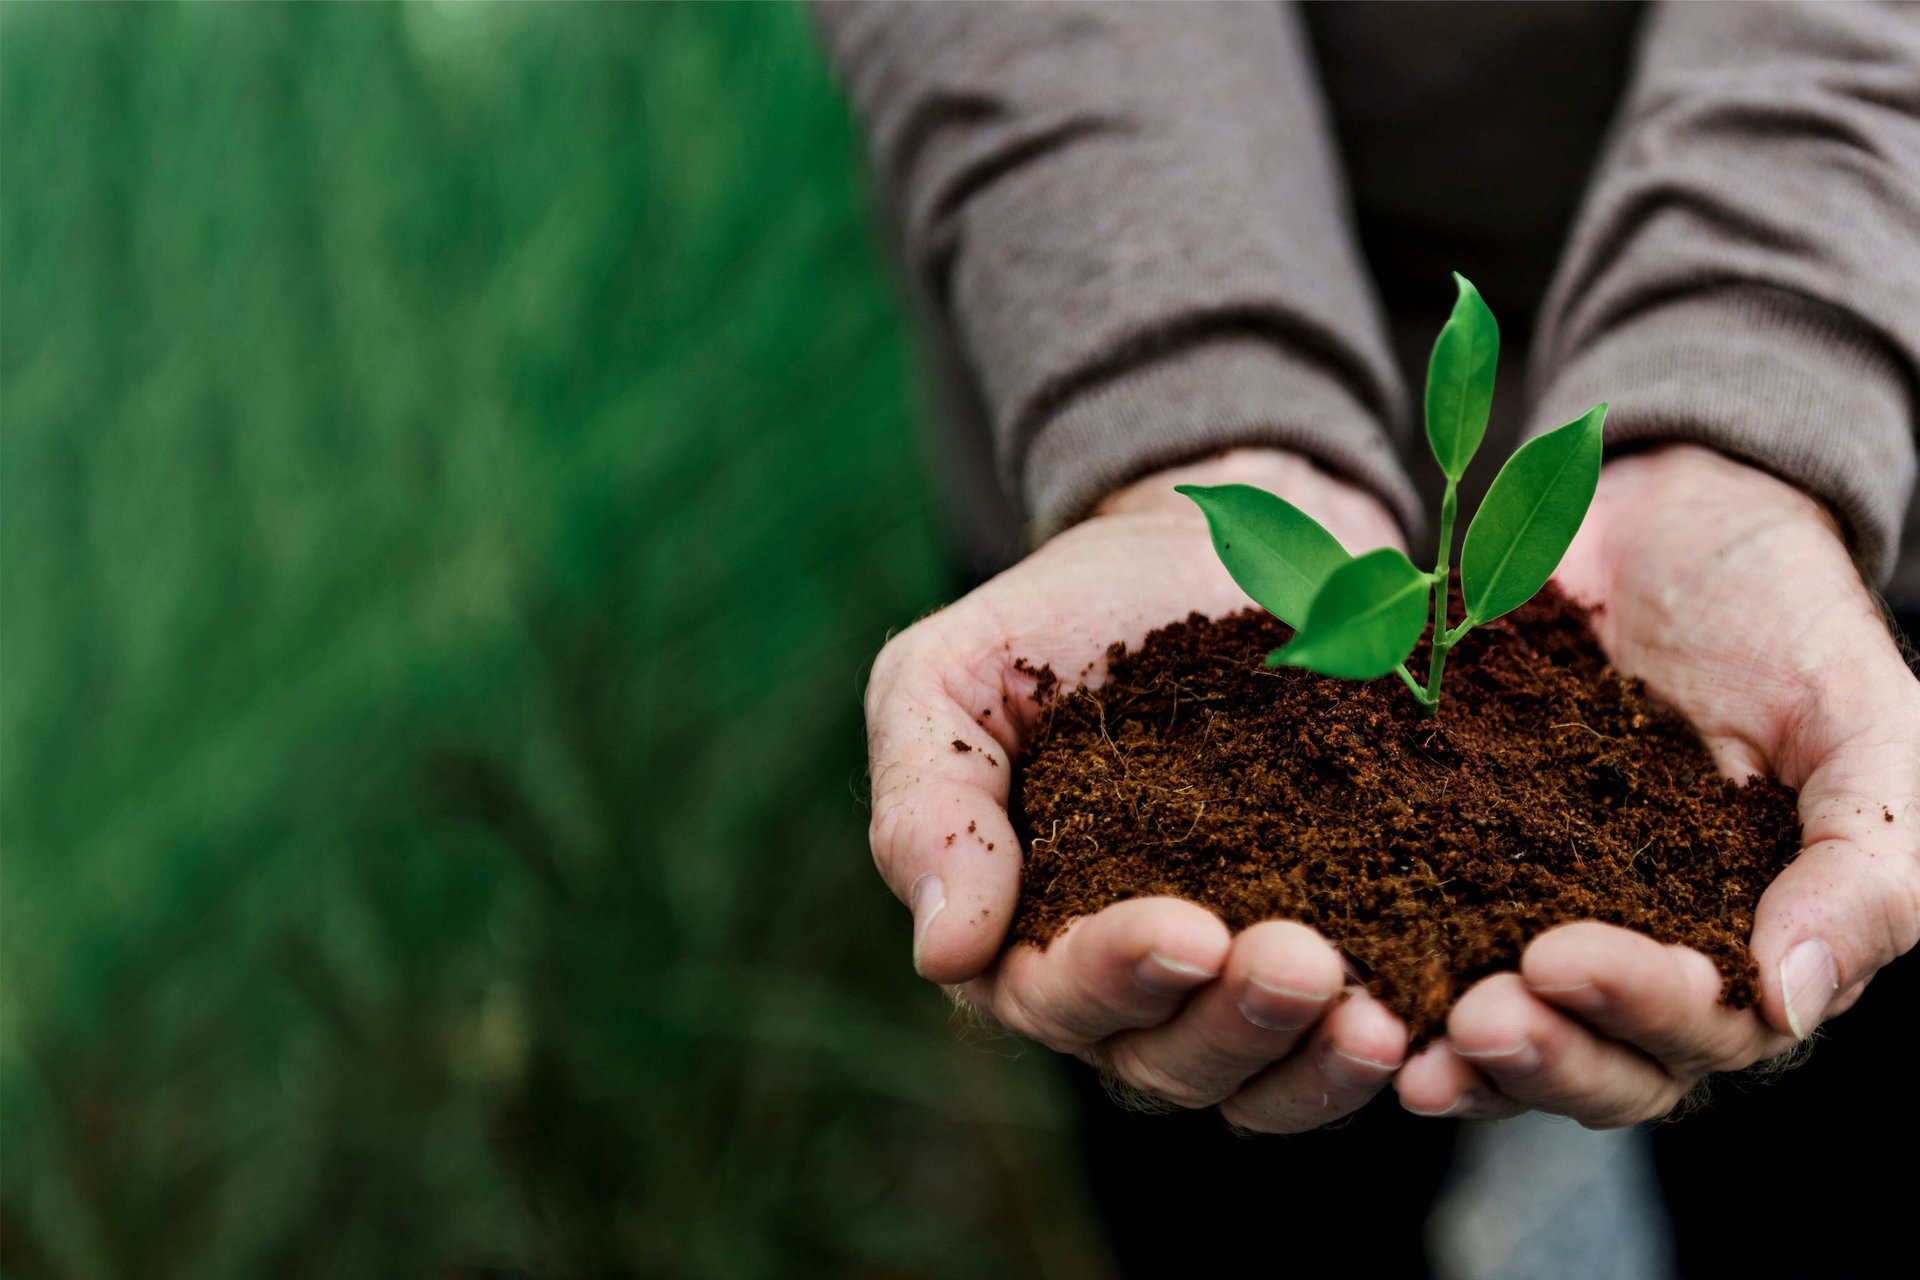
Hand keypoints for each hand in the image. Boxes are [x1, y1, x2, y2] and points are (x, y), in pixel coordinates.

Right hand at [866, 449, 1413, 1130]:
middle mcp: (1127, 985)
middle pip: (1164, 1061)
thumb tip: (944, 953)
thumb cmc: (1056, 619)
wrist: (1204, 551)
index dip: (1116, 976)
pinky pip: (1345, 1042)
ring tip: (1374, 1019)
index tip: (1188, 929)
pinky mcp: (1334, 948)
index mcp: (1021, 933)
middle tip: (1303, 964)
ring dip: (1312, 1064)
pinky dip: (1380, 1050)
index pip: (1053, 996)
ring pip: (1259, 1080)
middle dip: (1231, 1025)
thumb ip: (928, 803)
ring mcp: (1231, 979)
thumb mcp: (950, 678)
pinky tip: (1427, 1022)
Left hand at [1397, 444, 1919, 1125]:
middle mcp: (1637, 954)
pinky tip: (1335, 969)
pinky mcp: (1450, 858)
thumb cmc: (1789, 622)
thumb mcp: (1866, 724)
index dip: (1634, 1012)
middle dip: (1536, 1054)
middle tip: (1471, 1017)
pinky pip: (1414, 932)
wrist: (1669, 519)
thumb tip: (1791, 1003)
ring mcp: (1536, 911)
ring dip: (1456, 1050)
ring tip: (1397, 1036)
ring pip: (1503, 1027)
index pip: (1701, 1030)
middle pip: (1594, 1061)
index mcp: (1745, 946)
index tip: (1558, 960)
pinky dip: (1383, 964)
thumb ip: (1868, 865)